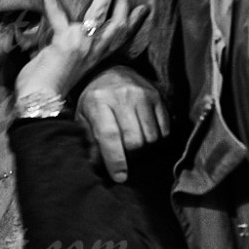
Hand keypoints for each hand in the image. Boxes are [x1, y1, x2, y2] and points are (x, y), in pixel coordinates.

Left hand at [14, 0, 147, 100]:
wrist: (40, 101)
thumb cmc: (50, 85)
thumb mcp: (70, 65)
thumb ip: (75, 49)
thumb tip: (67, 34)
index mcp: (97, 57)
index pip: (121, 37)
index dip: (135, 22)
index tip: (143, 8)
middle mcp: (95, 51)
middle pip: (118, 21)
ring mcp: (82, 45)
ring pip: (100, 13)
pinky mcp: (65, 42)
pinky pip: (58, 15)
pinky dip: (51, 0)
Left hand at [77, 66, 169, 182]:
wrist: (109, 70)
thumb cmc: (94, 99)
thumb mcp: (83, 118)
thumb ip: (89, 142)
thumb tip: (97, 166)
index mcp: (98, 102)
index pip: (109, 136)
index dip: (115, 160)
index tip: (119, 177)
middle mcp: (121, 97)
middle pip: (134, 140)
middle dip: (130, 155)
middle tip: (124, 155)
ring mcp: (142, 94)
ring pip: (151, 137)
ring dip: (144, 147)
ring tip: (133, 142)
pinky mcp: (157, 95)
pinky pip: (164, 128)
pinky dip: (157, 137)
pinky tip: (145, 133)